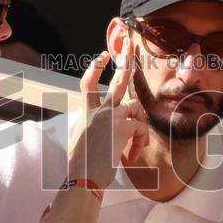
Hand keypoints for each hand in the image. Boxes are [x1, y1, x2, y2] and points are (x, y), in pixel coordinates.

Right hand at [70, 40, 148, 186]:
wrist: (83, 176)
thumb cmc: (82, 165)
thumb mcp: (82, 139)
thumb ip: (91, 126)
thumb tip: (100, 127)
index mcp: (86, 112)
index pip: (87, 82)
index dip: (95, 67)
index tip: (102, 55)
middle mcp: (98, 110)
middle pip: (116, 81)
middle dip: (125, 62)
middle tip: (130, 45)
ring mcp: (111, 116)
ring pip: (136, 108)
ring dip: (139, 125)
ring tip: (134, 146)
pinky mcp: (123, 127)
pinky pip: (140, 127)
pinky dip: (139, 141)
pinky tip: (131, 155)